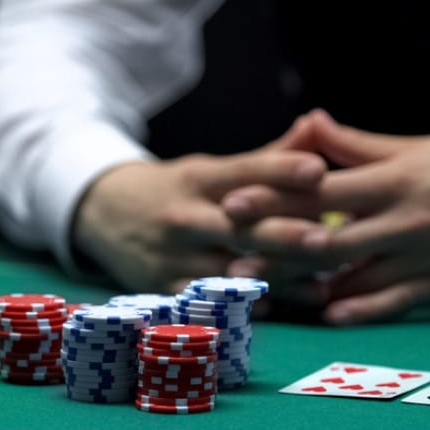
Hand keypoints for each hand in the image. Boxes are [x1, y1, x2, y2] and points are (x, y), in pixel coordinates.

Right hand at [71, 124, 326, 295]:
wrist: (102, 214)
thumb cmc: (176, 189)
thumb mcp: (211, 168)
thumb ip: (267, 156)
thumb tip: (318, 123)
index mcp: (198, 178)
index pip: (242, 171)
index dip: (280, 170)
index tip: (318, 171)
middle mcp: (183, 216)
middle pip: (238, 227)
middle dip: (283, 234)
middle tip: (328, 239)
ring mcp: (171, 257)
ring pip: (229, 271)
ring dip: (277, 279)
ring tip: (323, 284)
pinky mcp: (163, 290)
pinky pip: (209, 302)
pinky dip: (244, 306)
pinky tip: (282, 306)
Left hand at [222, 109, 429, 324]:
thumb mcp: (415, 147)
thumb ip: (357, 144)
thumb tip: (308, 123)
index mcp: (394, 179)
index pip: (320, 189)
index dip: (273, 197)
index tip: (233, 202)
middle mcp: (404, 220)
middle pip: (326, 240)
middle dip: (276, 251)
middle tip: (230, 260)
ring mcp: (423, 256)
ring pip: (354, 277)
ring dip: (307, 286)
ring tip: (263, 294)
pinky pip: (394, 303)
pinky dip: (360, 311)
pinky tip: (327, 316)